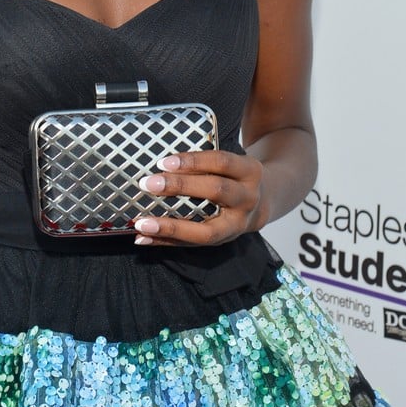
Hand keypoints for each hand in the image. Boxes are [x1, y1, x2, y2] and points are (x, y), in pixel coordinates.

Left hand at [133, 149, 263, 245]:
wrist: (263, 203)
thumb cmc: (236, 177)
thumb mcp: (231, 162)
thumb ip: (204, 161)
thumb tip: (161, 164)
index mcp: (249, 171)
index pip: (221, 162)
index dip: (193, 161)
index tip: (163, 161)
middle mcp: (247, 198)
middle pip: (216, 190)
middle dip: (180, 187)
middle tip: (148, 184)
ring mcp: (238, 225)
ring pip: (206, 230)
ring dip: (170, 227)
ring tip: (142, 223)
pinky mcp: (223, 241)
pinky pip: (192, 245)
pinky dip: (166, 242)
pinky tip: (144, 238)